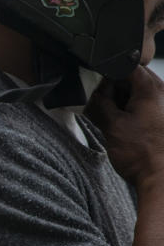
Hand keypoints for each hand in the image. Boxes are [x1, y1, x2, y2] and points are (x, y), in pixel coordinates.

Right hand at [86, 65, 163, 189]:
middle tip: (95, 102)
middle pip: (130, 78)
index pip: (126, 65)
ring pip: (134, 93)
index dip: (105, 71)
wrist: (161, 180)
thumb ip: (98, 104)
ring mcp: (161, 107)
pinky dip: (125, 112)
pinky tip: (114, 124)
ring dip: (117, 102)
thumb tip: (88, 94)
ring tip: (104, 117)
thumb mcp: (112, 126)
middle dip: (110, 89)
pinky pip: (139, 107)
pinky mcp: (159, 120)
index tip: (91, 81)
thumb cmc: (142, 155)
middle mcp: (162, 94)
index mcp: (152, 89)